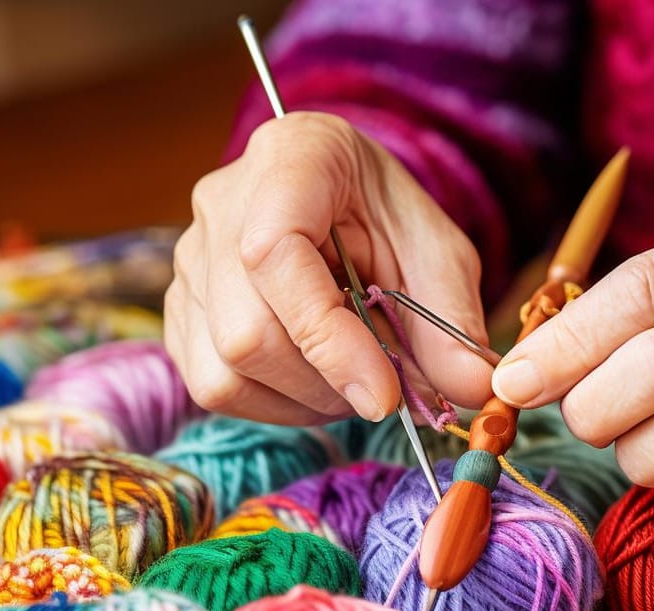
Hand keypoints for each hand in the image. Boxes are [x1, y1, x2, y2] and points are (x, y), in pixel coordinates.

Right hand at [165, 112, 492, 424]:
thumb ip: (451, 321)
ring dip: (303, 401)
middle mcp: (220, 207)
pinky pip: (214, 387)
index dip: (328, 339)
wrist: (341, 203)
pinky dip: (275, 405)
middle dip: (328, 384)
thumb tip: (472, 390)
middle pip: (248, 334)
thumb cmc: (386, 219)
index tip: (384, 396)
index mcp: (289, 161)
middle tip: (384, 389)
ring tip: (350, 379)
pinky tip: (312, 381)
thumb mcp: (436, 255)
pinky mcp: (181, 314)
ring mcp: (189, 263)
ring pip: (225, 372)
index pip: (275, 256)